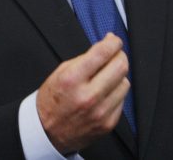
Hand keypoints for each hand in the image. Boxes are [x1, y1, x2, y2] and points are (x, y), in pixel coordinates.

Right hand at [36, 33, 130, 153]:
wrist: (47, 132)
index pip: (102, 53)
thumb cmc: (52, 100)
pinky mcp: (108, 123)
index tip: (114, 40)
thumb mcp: (60, 73)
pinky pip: (122, 100)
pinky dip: (116, 92)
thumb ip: (84, 59)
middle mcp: (88, 96)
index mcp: (72, 79)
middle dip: (119, 55)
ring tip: (106, 76)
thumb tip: (105, 48)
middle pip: (120, 66)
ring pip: (125, 83)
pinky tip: (105, 92)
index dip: (113, 42)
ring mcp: (100, 111)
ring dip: (118, 75)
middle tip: (114, 54)